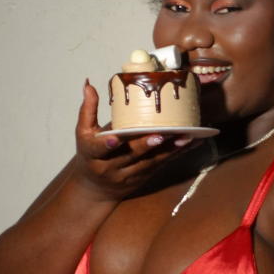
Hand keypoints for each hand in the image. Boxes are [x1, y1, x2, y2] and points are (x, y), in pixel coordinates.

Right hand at [74, 80, 194, 201]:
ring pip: (150, 161)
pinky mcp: (143, 177)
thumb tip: (89, 84)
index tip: (115, 138)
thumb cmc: (90, 155)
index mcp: (93, 154)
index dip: (107, 144)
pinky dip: (176, 154)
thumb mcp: (84, 134)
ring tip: (184, 137)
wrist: (96, 189)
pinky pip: (161, 164)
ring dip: (169, 149)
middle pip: (130, 154)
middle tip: (161, 134)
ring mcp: (128, 174)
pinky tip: (190, 144)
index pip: (99, 149)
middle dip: (146, 145)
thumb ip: (87, 110)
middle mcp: (110, 167)